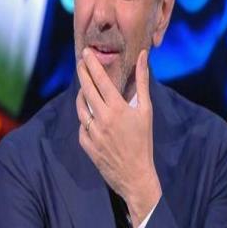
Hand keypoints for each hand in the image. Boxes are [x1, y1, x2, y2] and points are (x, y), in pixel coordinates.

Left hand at [76, 48, 161, 227]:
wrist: (136, 175)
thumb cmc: (144, 141)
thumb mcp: (146, 110)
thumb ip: (142, 82)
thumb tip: (142, 57)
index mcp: (117, 109)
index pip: (100, 80)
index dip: (91, 64)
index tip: (85, 52)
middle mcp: (102, 119)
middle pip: (86, 89)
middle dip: (82, 72)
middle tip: (80, 61)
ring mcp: (92, 132)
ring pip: (80, 107)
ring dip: (81, 95)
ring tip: (85, 88)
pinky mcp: (86, 145)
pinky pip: (81, 125)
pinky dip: (85, 119)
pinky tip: (91, 116)